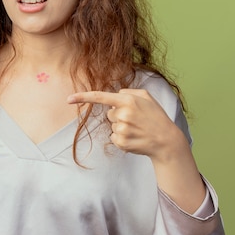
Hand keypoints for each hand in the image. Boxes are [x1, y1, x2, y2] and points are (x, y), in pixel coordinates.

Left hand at [67, 89, 186, 161]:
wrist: (166, 141)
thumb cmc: (156, 117)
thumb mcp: (147, 97)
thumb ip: (129, 91)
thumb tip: (115, 94)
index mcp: (128, 100)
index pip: (101, 97)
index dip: (83, 97)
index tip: (69, 99)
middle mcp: (123, 114)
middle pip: (109, 114)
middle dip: (119, 115)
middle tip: (136, 120)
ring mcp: (121, 129)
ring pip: (112, 126)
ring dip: (121, 127)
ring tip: (137, 129)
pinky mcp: (121, 142)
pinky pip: (113, 137)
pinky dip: (121, 138)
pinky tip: (134, 138)